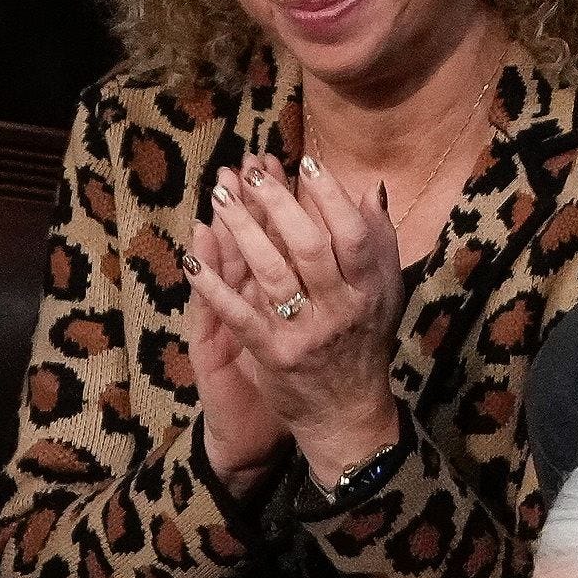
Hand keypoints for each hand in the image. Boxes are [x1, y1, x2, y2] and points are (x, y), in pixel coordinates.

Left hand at [193, 159, 405, 484]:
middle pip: (307, 247)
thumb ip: (380, 242)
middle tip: (253, 171)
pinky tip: (191, 259)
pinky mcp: (273, 356)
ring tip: (220, 196)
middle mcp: (340, 311)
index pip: (351, 235)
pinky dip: (214, 287)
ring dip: (242, 232)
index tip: (307, 163)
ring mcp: (305, 335)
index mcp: (369, 291)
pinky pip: (240, 315)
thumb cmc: (365, 343)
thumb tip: (372, 189)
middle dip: (278, 204)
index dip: (330, 196)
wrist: (348, 415)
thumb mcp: (386, 294)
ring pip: (270, 275)